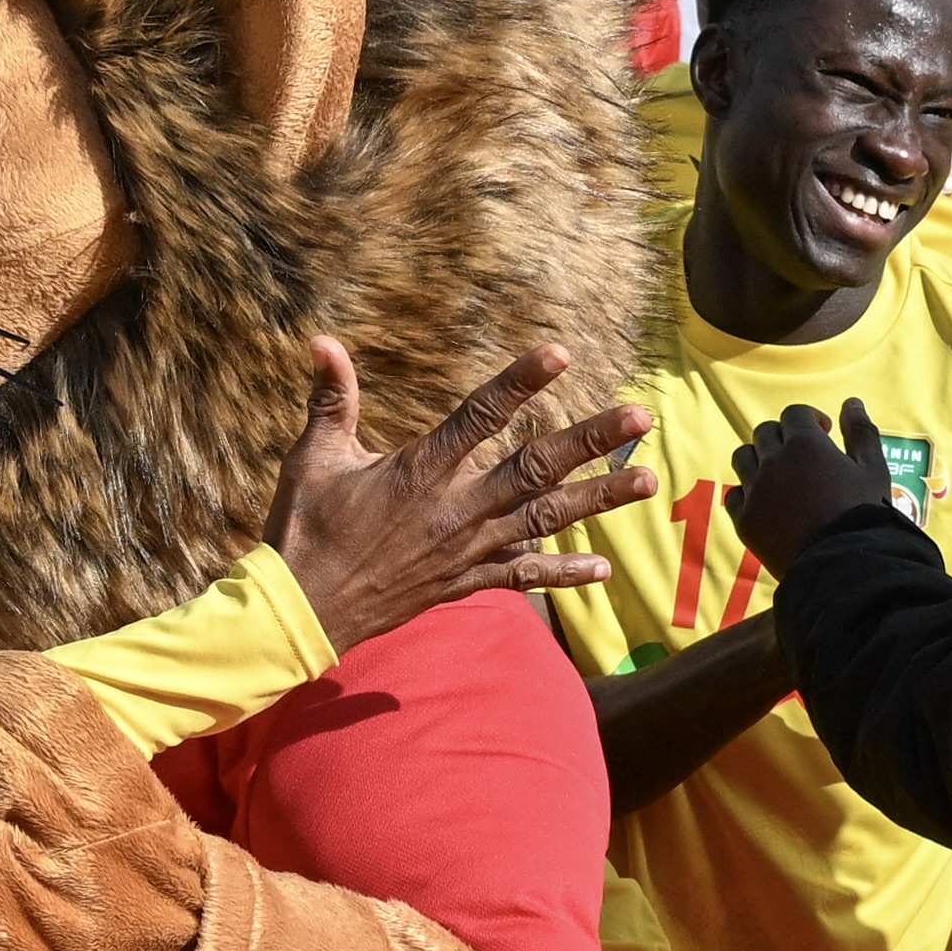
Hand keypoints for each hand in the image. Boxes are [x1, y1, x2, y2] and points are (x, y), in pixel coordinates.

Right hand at [265, 339, 656, 651]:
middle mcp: (456, 508)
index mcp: (420, 471)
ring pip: (545, 518)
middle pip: (536, 466)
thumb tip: (321, 340)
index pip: (480, 415)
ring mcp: (466, 548)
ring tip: (648, 481)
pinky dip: (563, 573)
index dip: (520, 381)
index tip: (560, 353)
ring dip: (599, 499)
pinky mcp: (465, 581)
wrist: (304, 610)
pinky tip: (603, 568)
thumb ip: (329, 399)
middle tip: (640, 417)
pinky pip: (523, 575)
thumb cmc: (304, 528)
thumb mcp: (313, 458)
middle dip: (591, 440)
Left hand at [724, 399, 892, 576]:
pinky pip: (735, 494)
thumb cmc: (865, 514)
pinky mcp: (744, 519)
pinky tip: (768, 503)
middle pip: (765, 433)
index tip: (823, 433)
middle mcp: (773, 462)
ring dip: (760, 459)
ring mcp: (755, 491)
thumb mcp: (873, 469)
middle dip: (784, 437)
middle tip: (803, 457)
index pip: (793, 414)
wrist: (844, 566)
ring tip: (781, 477)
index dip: (808, 420)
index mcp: (805, 444)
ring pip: (743, 458)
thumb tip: (852, 403)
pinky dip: (748, 493)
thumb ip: (862, 432)